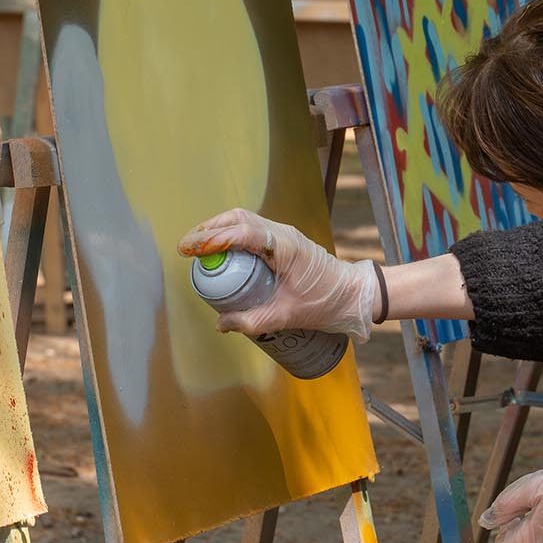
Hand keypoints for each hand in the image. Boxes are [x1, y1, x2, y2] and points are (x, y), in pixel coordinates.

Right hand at [178, 209, 380, 339]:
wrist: (354, 294)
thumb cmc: (326, 302)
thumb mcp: (286, 315)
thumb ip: (252, 321)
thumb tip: (221, 324)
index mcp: (284, 246)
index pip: (241, 233)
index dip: (212, 239)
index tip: (189, 249)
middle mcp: (283, 234)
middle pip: (238, 219)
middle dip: (209, 229)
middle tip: (188, 247)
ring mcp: (284, 235)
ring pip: (245, 221)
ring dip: (220, 230)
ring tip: (199, 247)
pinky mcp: (285, 242)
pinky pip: (253, 230)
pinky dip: (233, 236)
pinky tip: (223, 253)